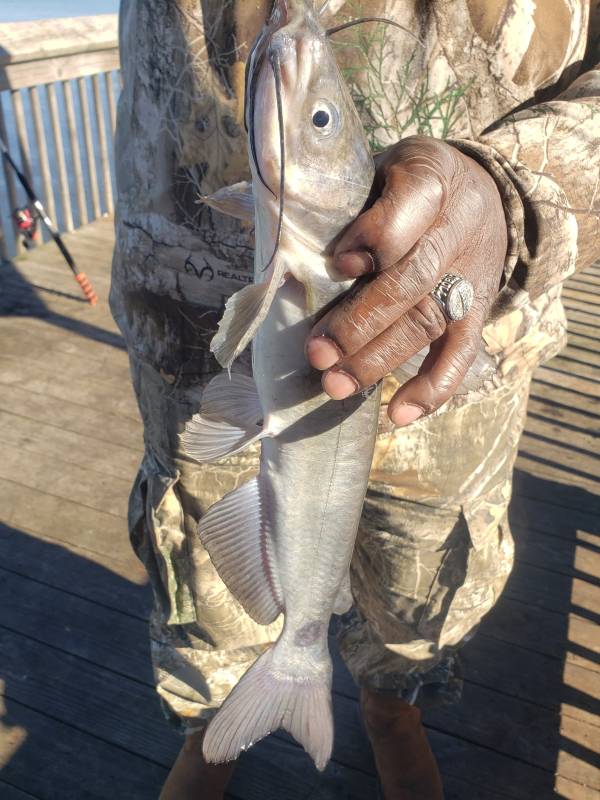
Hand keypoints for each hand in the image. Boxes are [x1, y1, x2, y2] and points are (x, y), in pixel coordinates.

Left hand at [305, 136, 506, 425]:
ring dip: (381, 359)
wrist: (481, 192)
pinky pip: (462, 352)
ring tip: (336, 386)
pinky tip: (397, 413)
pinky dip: (433, 387)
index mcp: (431, 178)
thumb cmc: (406, 183)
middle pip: (413, 280)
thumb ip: (347, 200)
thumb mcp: (380, 167)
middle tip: (317, 353)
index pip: (408, 210)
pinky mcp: (477, 310)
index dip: (374, 238)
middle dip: (362, 320)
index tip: (337, 265)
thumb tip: (289, 245)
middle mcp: (458, 228)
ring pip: (429, 320)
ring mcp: (471, 274)